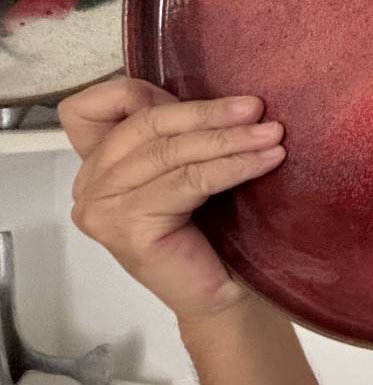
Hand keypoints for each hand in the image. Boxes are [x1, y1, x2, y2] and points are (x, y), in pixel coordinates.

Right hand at [58, 78, 285, 323]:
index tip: (197, 98)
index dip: (137, 92)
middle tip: (256, 108)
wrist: (225, 292)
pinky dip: (232, 166)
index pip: (89, 109)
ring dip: (229, 140)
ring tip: (273, 134)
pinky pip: (189, 181)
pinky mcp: (129, 229)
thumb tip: (217, 95)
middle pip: (146, 125)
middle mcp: (88, 186)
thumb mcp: (187, 166)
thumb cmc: (211, 229)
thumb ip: (176, 131)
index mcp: (95, 164)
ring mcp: (103, 210)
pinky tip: (266, 160)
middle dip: (208, 113)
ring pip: (171, 153)